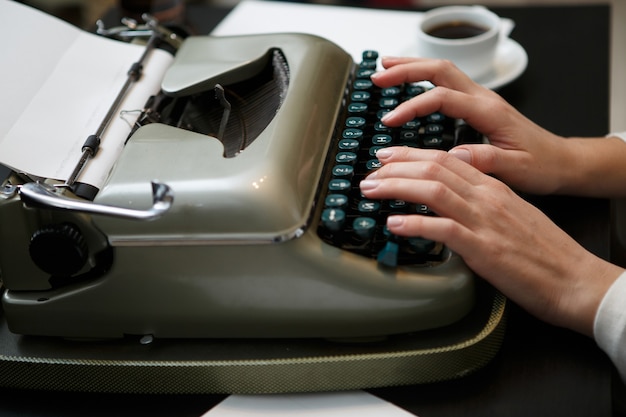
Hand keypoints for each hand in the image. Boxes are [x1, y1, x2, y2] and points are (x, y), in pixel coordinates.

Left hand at [360, 147, 622, 335]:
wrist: (575, 279)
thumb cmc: (544, 252)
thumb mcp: (511, 217)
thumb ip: (480, 207)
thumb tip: (449, 209)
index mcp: (494, 187)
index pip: (446, 158)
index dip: (412, 155)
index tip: (387, 157)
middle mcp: (487, 197)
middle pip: (434, 168)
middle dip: (395, 166)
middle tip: (369, 173)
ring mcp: (485, 221)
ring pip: (433, 190)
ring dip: (396, 187)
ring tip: (371, 190)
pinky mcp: (484, 248)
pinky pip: (443, 229)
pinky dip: (415, 224)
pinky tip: (394, 224)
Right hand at [370, 57, 575, 194]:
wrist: (561, 161)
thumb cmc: (542, 166)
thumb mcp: (517, 170)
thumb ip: (487, 161)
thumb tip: (454, 156)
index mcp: (489, 112)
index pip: (443, 97)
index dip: (413, 105)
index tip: (390, 120)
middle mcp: (484, 99)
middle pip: (440, 70)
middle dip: (406, 70)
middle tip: (378, 77)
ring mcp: (481, 99)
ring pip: (443, 70)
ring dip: (412, 67)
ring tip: (385, 68)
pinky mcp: (478, 105)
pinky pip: (446, 83)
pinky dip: (423, 79)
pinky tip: (409, 84)